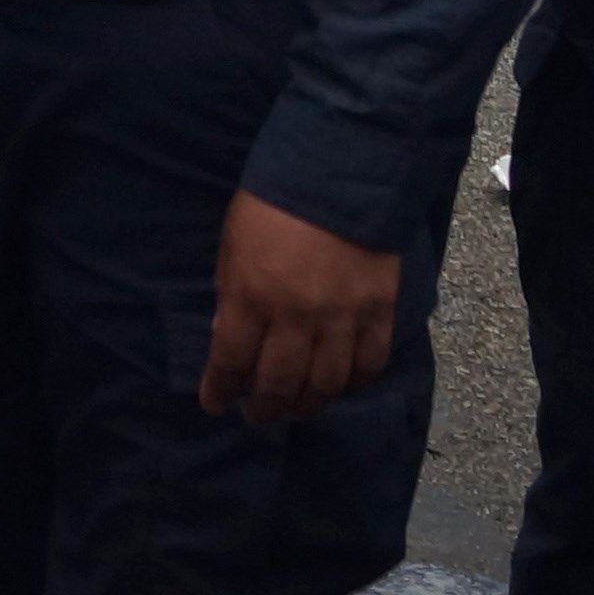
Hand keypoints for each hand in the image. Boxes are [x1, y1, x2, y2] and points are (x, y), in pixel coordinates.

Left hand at [199, 192, 400, 423]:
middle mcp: (296, 318)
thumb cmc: (272, 206)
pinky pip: (369, 365)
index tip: (213, 405)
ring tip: (296, 410)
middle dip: (264, 408)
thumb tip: (225, 337)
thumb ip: (230, 294)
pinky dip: (354, 384)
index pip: (230, 361)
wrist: (340, 177)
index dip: (220, 390)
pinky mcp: (380, 314)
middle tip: (257, 416)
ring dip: (308, 405)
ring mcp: (343, 319)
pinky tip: (341, 388)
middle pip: (280, 383)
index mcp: (251, 297)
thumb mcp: (231, 246)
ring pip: (327, 384)